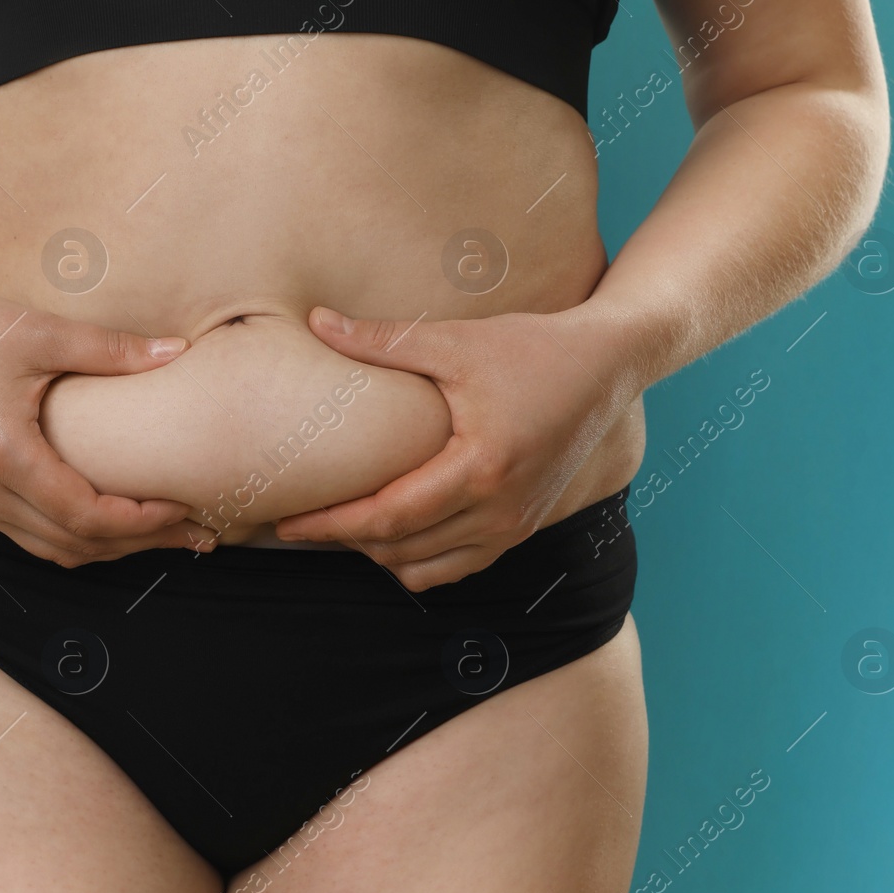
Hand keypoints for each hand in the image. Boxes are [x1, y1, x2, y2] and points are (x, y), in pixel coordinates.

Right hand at [0, 273, 217, 565]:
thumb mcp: (39, 331)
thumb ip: (112, 349)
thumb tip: (179, 351)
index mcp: (3, 452)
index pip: (85, 515)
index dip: (141, 522)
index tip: (185, 508)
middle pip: (76, 544)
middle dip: (141, 544)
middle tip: (197, 534)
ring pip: (53, 550)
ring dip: (111, 548)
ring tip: (166, 534)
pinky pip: (32, 537)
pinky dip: (78, 539)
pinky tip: (115, 523)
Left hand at [273, 302, 639, 589]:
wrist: (607, 369)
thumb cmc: (534, 349)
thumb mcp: (457, 341)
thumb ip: (383, 341)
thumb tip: (316, 323)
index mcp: (479, 469)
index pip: (388, 516)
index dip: (331, 525)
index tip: (286, 523)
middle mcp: (499, 511)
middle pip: (400, 550)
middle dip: (343, 542)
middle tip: (298, 524)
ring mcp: (513, 527)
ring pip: (426, 569)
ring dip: (378, 554)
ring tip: (339, 527)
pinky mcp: (521, 529)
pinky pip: (456, 567)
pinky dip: (416, 560)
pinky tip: (389, 533)